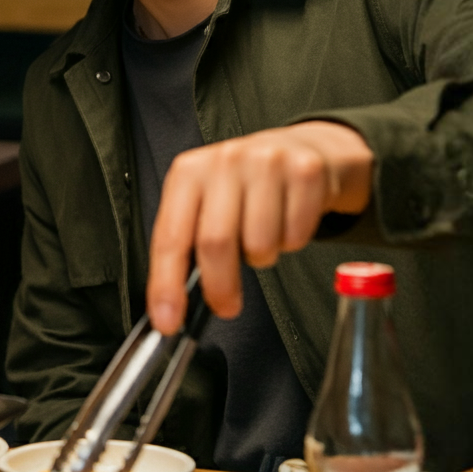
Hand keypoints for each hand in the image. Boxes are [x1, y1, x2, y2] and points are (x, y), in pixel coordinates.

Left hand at [147, 120, 372, 333]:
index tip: (169, 321)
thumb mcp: (206, 201)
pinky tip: (285, 220)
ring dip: (261, 258)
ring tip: (261, 237)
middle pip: (216, 243)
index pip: (171, 236)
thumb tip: (170, 304)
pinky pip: (295, 237)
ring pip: (260, 245)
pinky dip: (290, 243)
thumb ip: (186, 244)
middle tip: (226, 305)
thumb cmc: (245, 186)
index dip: (167, 285)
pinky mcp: (305, 171)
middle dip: (220, 287)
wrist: (300, 149)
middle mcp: (225, 160)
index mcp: (189, 171)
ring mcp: (267, 163)